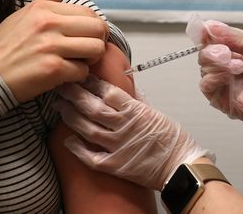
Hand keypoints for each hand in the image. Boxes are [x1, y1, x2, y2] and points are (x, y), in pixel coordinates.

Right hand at [0, 0, 108, 102]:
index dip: (94, 27)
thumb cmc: (2, 48)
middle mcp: (49, 24)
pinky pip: (83, 71)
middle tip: (88, 52)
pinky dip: (77, 76)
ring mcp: (52, 46)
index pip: (88, 12)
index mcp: (44, 9)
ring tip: (78, 63)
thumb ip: (45, 2)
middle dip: (98, 42)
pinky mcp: (53, 69)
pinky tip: (65, 76)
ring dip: (91, 60)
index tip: (87, 38)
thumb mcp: (20, 17)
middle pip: (98, 28)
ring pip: (96, 49)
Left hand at [53, 75, 210, 189]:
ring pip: (88, 128)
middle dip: (74, 95)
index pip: (107, 91)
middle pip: (93, 107)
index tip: (81, 76)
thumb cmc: (172, 140)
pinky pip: (91, 157)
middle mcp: (124, 126)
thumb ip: (138, 100)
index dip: (91, 83)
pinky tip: (68, 140)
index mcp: (135, 111)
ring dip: (71, 117)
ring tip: (60, 107)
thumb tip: (126, 87)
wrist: (181, 166)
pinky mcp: (115, 165)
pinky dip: (78, 149)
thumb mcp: (156, 112)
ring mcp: (118, 146)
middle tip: (61, 87)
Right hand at [193, 19, 242, 161]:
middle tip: (227, 53)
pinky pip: (206, 85)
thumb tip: (211, 26)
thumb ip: (234, 36)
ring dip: (218, 64)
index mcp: (232, 50)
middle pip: (203, 53)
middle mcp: (223, 66)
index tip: (204, 30)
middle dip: (213, 50)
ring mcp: (220, 82)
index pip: (210, 40)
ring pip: (203, 68)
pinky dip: (215, 77)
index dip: (204, 34)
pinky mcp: (219, 98)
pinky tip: (229, 76)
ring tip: (239, 67)